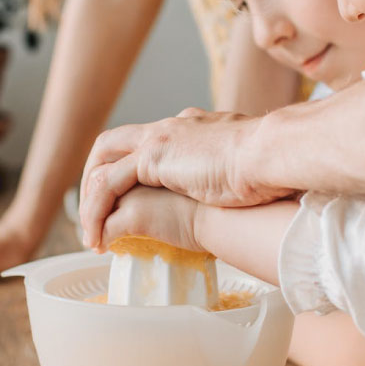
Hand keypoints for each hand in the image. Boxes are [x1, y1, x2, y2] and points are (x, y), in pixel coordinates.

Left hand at [79, 108, 289, 249]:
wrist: (274, 154)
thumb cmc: (274, 167)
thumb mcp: (249, 168)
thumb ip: (238, 173)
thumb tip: (249, 191)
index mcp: (192, 127)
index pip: (148, 141)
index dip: (129, 166)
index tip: (127, 194)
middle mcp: (169, 128)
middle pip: (112, 144)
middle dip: (95, 176)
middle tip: (92, 210)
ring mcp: (158, 140)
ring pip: (104, 167)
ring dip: (90, 201)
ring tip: (90, 233)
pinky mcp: (153, 158)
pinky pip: (108, 186)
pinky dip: (96, 212)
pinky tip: (99, 238)